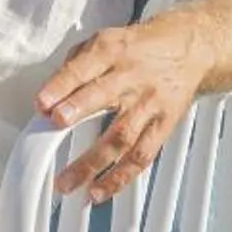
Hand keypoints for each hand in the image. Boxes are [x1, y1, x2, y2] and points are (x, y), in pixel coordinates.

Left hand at [37, 20, 210, 202]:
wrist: (190, 50)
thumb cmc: (140, 48)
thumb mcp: (105, 39)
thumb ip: (75, 64)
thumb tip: (49, 95)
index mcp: (112, 51)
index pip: (83, 68)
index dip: (61, 86)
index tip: (42, 103)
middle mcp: (131, 77)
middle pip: (104, 95)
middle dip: (79, 109)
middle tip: (56, 123)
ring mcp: (149, 104)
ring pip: (121, 136)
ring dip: (92, 161)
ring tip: (68, 182)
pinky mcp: (163, 125)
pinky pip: (141, 156)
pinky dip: (120, 177)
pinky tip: (99, 191)